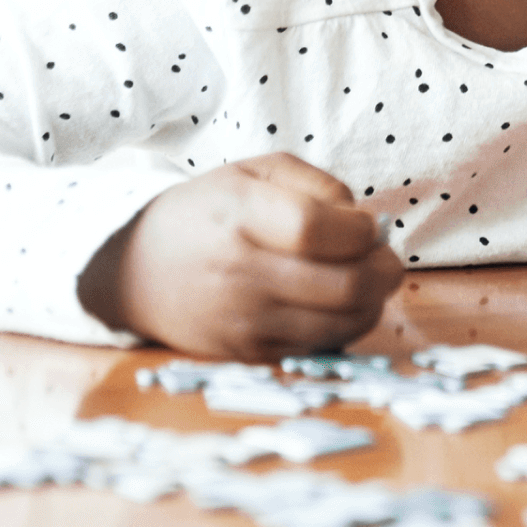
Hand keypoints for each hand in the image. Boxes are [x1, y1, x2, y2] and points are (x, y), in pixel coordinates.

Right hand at [78, 154, 407, 356]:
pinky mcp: (248, 354)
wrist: (138, 271)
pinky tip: (336, 305)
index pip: (315, 229)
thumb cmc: (208, 213)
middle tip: (388, 259)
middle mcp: (238, 272)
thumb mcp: (253, 172)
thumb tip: (366, 221)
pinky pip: (319, 347)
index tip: (370, 226)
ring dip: (373, 303)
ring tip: (368, 282)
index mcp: (237, 214)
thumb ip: (316, 183)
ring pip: (340, 324)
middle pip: (342, 285)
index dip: (360, 230)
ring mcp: (242, 320)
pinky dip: (343, 327)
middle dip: (385, 271)